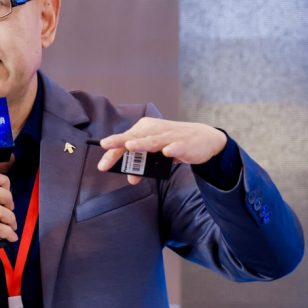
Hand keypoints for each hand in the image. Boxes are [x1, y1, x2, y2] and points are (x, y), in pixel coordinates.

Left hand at [97, 118, 226, 184]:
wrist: (205, 138)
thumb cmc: (174, 143)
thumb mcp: (156, 155)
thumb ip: (142, 165)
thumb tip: (131, 178)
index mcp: (145, 129)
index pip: (125, 140)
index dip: (113, 152)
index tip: (102, 165)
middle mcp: (155, 130)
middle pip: (134, 137)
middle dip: (120, 143)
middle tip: (106, 146)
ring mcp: (170, 136)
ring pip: (153, 140)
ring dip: (142, 143)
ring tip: (130, 146)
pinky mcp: (184, 144)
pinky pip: (177, 147)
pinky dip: (172, 149)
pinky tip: (167, 152)